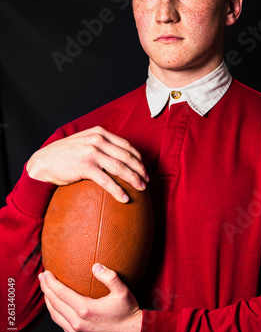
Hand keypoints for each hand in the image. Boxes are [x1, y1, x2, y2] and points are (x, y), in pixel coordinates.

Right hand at [26, 126, 148, 201]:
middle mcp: (97, 140)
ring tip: (141, 189)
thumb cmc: (64, 156)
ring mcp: (91, 152)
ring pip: (120, 167)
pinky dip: (117, 190)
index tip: (144, 169)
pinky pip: (107, 180)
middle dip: (139, 170)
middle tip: (146, 181)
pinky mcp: (85, 166)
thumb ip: (100, 145)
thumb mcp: (84, 143)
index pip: (126, 145)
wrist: (43, 163)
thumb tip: (119, 156)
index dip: (138, 158)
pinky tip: (125, 198)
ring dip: (133, 179)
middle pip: (126, 156)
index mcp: (99, 133)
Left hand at [39, 264, 141, 331]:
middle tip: (42, 277)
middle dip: (46, 289)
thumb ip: (109, 276)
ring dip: (49, 302)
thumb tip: (96, 266)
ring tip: (46, 290)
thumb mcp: (122, 291)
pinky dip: (56, 314)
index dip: (51, 282)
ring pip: (55, 317)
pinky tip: (57, 306)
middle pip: (54, 304)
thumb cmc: (128, 312)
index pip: (61, 293)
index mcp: (86, 310)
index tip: (46, 273)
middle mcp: (78, 324)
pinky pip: (62, 326)